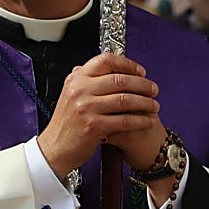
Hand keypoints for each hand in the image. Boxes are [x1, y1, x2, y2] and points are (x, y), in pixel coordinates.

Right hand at [36, 54, 162, 179]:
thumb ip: (86, 80)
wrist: (54, 148)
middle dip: (142, 84)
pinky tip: (148, 121)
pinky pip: (124, 120)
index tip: (140, 72)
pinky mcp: (94, 126)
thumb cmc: (65, 124)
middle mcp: (80, 89)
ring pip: (125, 99)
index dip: (127, 64)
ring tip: (154, 106)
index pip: (105, 60)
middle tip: (153, 89)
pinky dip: (140, 120)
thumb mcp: (70, 94)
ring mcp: (86, 107)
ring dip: (145, 102)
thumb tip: (106, 67)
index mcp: (76, 78)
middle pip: (120, 79)